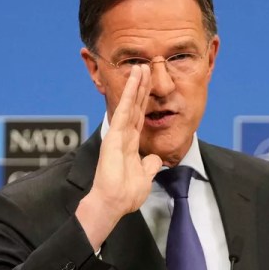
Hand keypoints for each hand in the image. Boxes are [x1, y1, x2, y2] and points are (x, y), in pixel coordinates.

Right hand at [76, 64, 162, 250]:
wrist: (113, 203)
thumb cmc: (125, 194)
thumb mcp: (144, 177)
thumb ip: (149, 165)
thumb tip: (154, 158)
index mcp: (130, 143)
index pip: (139, 116)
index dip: (144, 100)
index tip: (149, 84)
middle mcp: (124, 136)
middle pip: (134, 105)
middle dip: (140, 87)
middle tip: (145, 67)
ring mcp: (118, 134)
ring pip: (128, 104)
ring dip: (135, 85)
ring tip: (140, 66)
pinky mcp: (114, 136)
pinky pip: (123, 111)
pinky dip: (128, 95)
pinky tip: (133, 81)